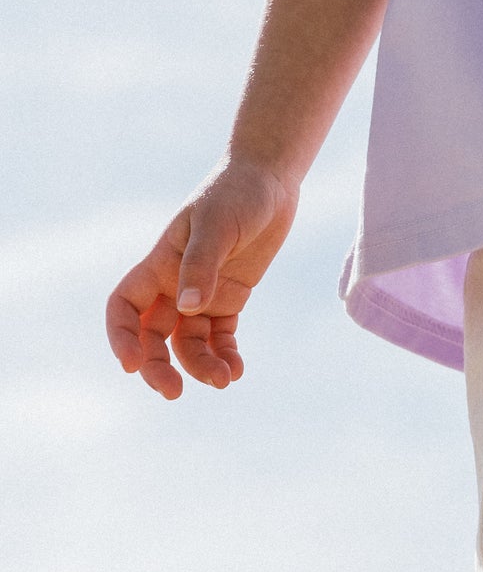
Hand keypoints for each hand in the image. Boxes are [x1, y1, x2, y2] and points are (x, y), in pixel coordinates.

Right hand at [105, 159, 299, 397]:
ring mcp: (203, 292)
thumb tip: (188, 309)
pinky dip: (225, 355)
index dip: (121, 336)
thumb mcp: (217, 223)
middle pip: (153, 335)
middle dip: (158, 365)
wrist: (271, 179)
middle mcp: (175, 283)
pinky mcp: (231, 296)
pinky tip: (237, 370)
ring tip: (224, 379)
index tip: (132, 364)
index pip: (124, 307)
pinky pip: (220, 335)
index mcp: (160, 263)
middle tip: (174, 392)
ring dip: (199, 365)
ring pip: (188, 341)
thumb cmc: (237, 192)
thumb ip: (202, 263)